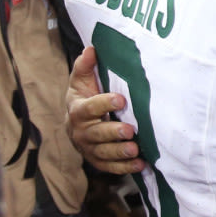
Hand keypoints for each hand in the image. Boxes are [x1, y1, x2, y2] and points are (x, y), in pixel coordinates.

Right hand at [66, 46, 144, 174]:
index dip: (103, 104)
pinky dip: (124, 167)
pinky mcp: (98, 160)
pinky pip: (110, 166)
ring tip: (135, 149)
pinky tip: (140, 164)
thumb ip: (85, 66)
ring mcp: (89, 148)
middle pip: (95, 134)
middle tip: (129, 130)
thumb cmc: (84, 97)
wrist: (76, 123)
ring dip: (119, 152)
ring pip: (103, 153)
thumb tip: (92, 49)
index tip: (121, 99)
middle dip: (112, 133)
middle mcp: (81, 131)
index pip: (88, 108)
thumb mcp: (81, 80)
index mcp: (77, 110)